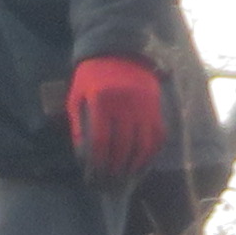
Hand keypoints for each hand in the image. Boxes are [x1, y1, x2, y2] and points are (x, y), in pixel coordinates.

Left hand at [66, 54, 166, 185]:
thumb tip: (83, 156)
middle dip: (114, 169)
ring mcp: (145, 106)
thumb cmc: (92, 77)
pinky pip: (158, 136)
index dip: (97, 162)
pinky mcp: (157, 107)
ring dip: (133, 166)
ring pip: (142, 144)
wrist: (119, 51)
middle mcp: (126, 103)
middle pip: (122, 146)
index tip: (92, 176)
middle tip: (106, 183)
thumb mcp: (77, 96)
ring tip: (122, 178)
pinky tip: (140, 165)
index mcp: (102, 100)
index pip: (101, 140)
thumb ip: (78, 125)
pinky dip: (150, 154)